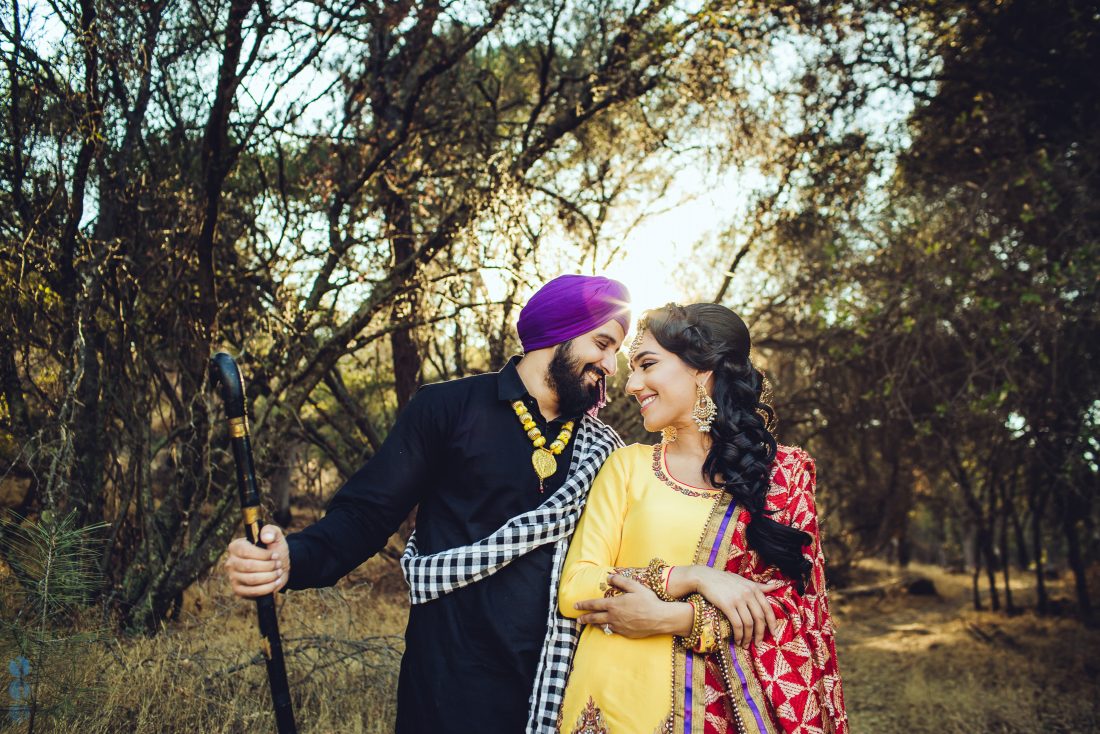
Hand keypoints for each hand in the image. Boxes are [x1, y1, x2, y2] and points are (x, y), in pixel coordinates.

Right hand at [224, 524, 289, 597]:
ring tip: (278, 572)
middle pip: (249, 566)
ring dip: (270, 576)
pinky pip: (252, 592)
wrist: (279, 566)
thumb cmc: (274, 549)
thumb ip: (271, 531)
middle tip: (279, 564)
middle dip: (268, 566)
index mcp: (236, 546)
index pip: (245, 551)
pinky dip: (267, 588)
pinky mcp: (239, 590)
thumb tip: (265, 537)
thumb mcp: (276, 536)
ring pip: (252, 579)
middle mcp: (231, 562)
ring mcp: (233, 577)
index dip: (263, 555)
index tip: (276, 555)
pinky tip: (276, 582)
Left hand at [573, 575, 691, 638]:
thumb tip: (609, 577)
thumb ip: (620, 581)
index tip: (575, 606)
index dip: (584, 605)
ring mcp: (619, 627)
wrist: (660, 618)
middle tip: (578, 619)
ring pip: (602, 626)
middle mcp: (614, 617)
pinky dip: (606, 629)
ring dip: (594, 624)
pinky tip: (605, 627)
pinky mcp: (625, 633)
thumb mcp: (634, 586)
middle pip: (594, 618)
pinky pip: (612, 631)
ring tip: (589, 623)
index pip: (594, 604)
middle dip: (584, 618)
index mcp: (614, 604)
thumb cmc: (648, 601)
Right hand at [682, 566, 782, 647]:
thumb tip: (775, 585)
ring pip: (748, 623)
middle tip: (758, 644)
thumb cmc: (724, 579)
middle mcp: (748, 593)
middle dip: (760, 634)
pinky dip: (739, 635)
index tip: (774, 634)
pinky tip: (737, 640)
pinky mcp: (727, 605)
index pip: (767, 609)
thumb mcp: (743, 580)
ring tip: (746, 644)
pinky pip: (737, 624)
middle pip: (759, 618)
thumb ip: (759, 586)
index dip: (772, 623)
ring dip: (748, 637)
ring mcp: (738, 599)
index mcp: (754, 588)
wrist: (704, 577)